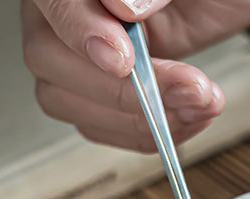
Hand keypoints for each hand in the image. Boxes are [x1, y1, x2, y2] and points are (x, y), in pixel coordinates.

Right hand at [21, 0, 249, 151]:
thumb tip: (123, 6)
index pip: (52, 1)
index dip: (81, 33)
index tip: (124, 60)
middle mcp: (68, 11)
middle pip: (48, 61)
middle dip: (124, 92)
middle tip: (189, 89)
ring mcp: (83, 54)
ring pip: (68, 102)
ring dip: (140, 121)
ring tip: (201, 103)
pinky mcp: (109, 89)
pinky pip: (103, 126)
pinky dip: (149, 134)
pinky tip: (191, 116)